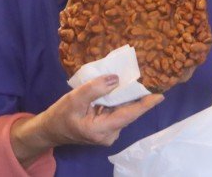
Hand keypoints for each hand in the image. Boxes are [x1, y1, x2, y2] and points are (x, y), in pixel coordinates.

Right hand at [10, 74, 163, 164]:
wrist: (51, 129)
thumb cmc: (61, 115)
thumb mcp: (75, 99)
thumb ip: (95, 88)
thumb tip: (116, 79)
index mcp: (102, 130)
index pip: (129, 115)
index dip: (145, 104)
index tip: (161, 95)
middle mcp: (110, 134)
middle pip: (128, 112)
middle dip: (135, 96)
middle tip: (146, 77)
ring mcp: (109, 132)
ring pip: (123, 111)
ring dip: (126, 97)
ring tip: (134, 79)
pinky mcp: (107, 128)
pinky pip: (117, 111)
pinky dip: (118, 100)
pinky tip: (120, 88)